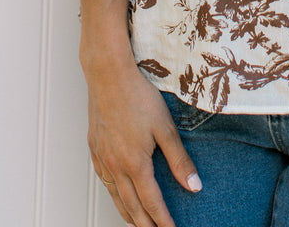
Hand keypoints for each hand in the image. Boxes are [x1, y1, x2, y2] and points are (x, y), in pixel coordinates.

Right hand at [84, 57, 200, 226]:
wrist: (108, 76)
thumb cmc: (138, 97)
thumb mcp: (165, 128)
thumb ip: (179, 160)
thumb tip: (194, 186)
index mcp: (135, 164)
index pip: (152, 203)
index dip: (163, 221)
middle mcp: (115, 167)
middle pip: (131, 207)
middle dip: (145, 225)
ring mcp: (102, 159)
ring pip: (115, 197)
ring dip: (128, 215)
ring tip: (139, 224)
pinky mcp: (94, 150)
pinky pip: (104, 182)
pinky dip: (114, 196)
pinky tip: (118, 195)